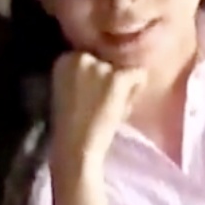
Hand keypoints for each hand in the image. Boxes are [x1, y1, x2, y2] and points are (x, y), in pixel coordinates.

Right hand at [51, 52, 146, 169]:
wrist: (75, 147)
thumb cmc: (70, 126)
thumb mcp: (67, 92)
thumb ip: (82, 76)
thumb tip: (106, 71)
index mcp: (64, 59)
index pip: (92, 58)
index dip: (95, 78)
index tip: (89, 97)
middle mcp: (81, 57)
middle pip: (108, 61)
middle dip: (109, 79)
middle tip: (101, 103)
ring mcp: (100, 66)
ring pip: (124, 69)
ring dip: (122, 87)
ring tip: (110, 108)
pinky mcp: (117, 78)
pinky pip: (139, 75)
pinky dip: (136, 91)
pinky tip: (120, 108)